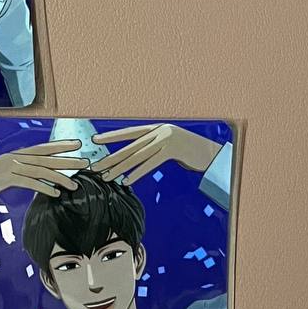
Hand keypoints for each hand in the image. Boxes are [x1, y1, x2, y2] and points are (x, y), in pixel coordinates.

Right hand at [0, 140, 90, 208]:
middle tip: (84, 161)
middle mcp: (12, 158)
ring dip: (59, 177)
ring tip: (74, 184)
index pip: (40, 148)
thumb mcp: (0, 176)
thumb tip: (34, 176)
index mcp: (13, 155)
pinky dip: (43, 188)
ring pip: (39, 170)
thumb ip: (17, 173)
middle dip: (66, 159)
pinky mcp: (2, 180)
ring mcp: (7, 168)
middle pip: (44, 158)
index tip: (77, 144)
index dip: (59, 145)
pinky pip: (27, 182)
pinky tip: (55, 194)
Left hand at [92, 123, 222, 185]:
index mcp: (156, 127)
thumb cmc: (189, 150)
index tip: (94, 140)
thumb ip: (153, 145)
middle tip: (95, 166)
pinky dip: (137, 173)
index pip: (128, 132)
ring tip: (107, 177)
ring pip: (137, 156)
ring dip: (120, 168)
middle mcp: (158, 131)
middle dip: (111, 157)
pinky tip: (126, 181)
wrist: (213, 152)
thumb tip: (135, 153)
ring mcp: (165, 140)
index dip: (110, 137)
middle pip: (129, 147)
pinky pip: (151, 163)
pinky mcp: (173, 151)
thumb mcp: (169, 143)